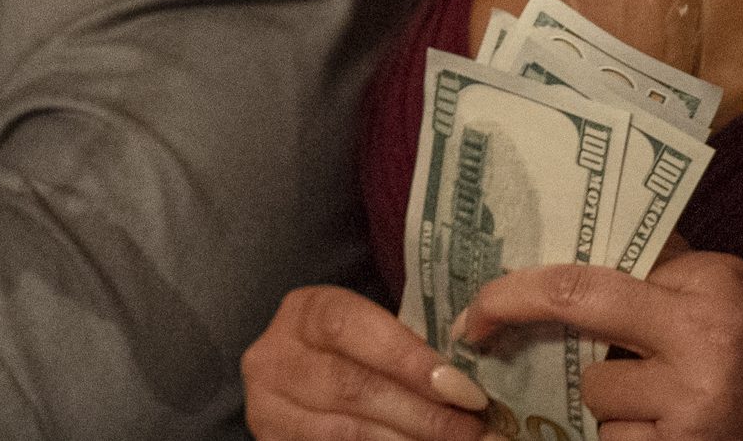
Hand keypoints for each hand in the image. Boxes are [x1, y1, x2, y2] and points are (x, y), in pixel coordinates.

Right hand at [242, 284, 489, 439]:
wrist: (309, 389)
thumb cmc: (357, 361)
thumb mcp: (373, 341)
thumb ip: (409, 353)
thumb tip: (471, 385)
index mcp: (303, 313)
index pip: (349, 327)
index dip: (409, 360)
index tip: (466, 392)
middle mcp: (273, 357)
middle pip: (351, 386)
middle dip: (423, 414)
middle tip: (475, 431)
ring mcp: (267, 407)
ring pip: (347, 431)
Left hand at [459, 251, 742, 439]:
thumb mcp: (727, 285)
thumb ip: (656, 264)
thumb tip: (571, 230)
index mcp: (703, 291)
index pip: (578, 286)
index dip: (511, 298)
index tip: (474, 312)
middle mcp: (699, 350)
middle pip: (579, 353)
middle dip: (565, 354)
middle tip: (549, 350)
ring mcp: (695, 411)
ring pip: (597, 405)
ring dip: (611, 402)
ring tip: (659, 394)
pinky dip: (631, 435)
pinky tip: (667, 423)